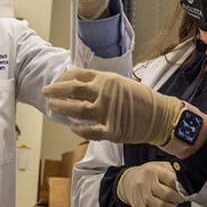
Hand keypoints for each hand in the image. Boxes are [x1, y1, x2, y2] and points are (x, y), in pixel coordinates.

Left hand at [42, 68, 183, 144]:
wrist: (160, 116)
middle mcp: (105, 94)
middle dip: (56, 90)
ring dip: (61, 107)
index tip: (57, 81)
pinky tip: (72, 127)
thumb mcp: (121, 82)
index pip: (79, 75)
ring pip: (76, 110)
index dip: (64, 78)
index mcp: (108, 79)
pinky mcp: (111, 130)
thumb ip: (101, 83)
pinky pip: (89, 131)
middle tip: (46, 92)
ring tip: (53, 106)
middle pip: (73, 90)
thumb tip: (79, 83)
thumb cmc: (140, 98)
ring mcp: (107, 113)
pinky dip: (79, 129)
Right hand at [117, 162, 186, 206]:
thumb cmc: (147, 174)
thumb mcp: (159, 166)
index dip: (182, 186)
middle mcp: (146, 183)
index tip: (184, 189)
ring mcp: (141, 196)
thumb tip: (185, 178)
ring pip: (162, 206)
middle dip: (179, 198)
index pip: (172, 180)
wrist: (128, 181)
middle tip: (180, 197)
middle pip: (169, 194)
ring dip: (171, 206)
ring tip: (172, 203)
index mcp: (153, 171)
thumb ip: (172, 170)